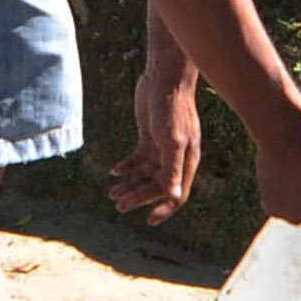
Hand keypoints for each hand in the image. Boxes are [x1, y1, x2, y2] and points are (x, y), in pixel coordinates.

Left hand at [111, 54, 201, 226]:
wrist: (164, 79)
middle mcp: (176, 158)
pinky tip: (115, 171)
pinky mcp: (149, 137)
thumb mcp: (171, 141)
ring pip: (146, 174)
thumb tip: (173, 198)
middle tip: (119, 205)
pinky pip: (138, 159)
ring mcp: (162, 147)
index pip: (176, 194)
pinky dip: (128, 166)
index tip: (148, 221)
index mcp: (187, 162)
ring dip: (130, 184)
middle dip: (139, 197)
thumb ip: (172, 169)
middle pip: (158, 186)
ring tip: (113, 193)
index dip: (163, 209)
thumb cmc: (172, 108)